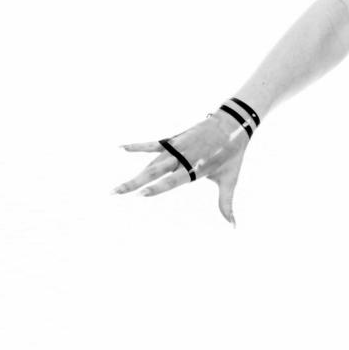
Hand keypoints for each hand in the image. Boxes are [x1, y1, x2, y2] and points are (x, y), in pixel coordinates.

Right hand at [113, 110, 250, 225]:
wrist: (234, 122)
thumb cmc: (233, 154)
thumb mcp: (230, 179)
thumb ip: (226, 204)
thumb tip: (233, 227)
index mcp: (196, 167)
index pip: (173, 180)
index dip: (157, 187)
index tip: (141, 194)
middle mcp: (183, 157)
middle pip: (154, 171)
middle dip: (134, 183)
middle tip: (115, 193)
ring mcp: (177, 147)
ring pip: (151, 163)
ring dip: (134, 175)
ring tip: (117, 188)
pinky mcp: (175, 140)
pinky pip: (153, 145)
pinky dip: (138, 147)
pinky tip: (121, 148)